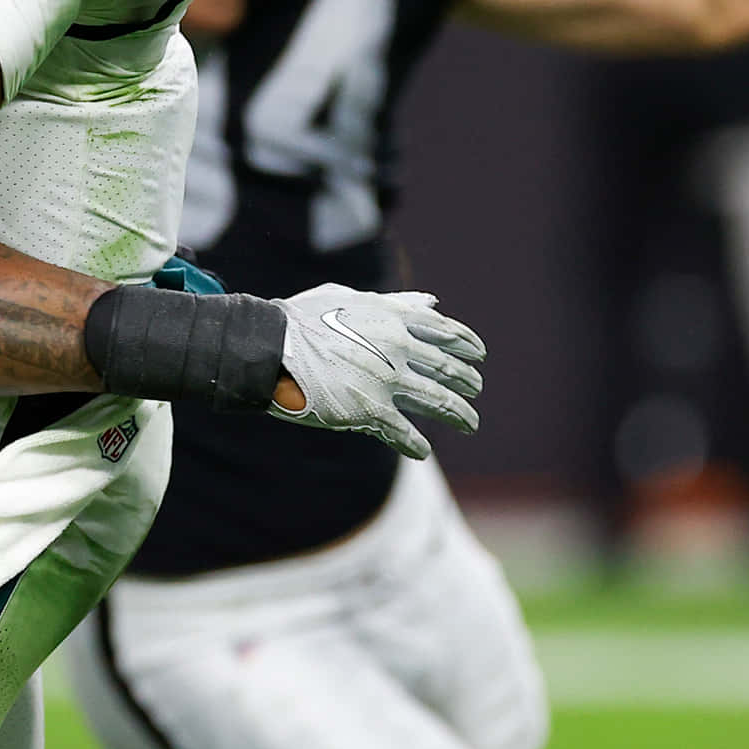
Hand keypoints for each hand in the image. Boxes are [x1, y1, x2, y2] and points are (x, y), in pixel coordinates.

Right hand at [269, 282, 484, 460]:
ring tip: (470, 422)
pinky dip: (416, 444)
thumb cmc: (302, 319)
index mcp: (392, 317)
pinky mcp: (369, 410)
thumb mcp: (349, 298)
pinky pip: (404, 433)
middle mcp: (397, 347)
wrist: (269, 346)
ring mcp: (386, 380)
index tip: (479, 354)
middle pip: (448, 369)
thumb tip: (431, 303)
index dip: (467, 344)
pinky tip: (421, 450)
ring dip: (459, 414)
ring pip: (438, 402)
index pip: (445, 331)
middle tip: (475, 390)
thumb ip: (394, 303)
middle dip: (467, 381)